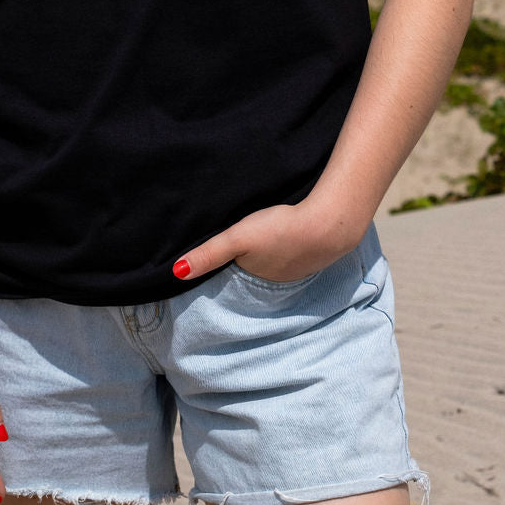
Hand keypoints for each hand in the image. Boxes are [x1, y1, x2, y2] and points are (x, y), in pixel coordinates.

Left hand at [173, 201, 358, 284]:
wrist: (328, 224)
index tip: (218, 255)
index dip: (226, 264)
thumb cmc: (279, 230)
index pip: (233, 274)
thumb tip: (176, 273)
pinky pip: (293, 252)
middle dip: (247, 259)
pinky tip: (286, 233)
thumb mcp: (238, 238)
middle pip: (254, 268)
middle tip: (241, 241)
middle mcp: (275, 280)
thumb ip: (209, 253)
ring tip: (261, 236)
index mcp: (254, 277)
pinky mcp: (312, 254)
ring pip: (274, 261)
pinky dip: (288, 245)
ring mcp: (296, 269)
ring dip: (268, 252)